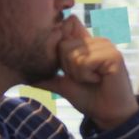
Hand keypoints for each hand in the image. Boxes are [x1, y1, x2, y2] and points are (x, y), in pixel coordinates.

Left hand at [34, 15, 138, 130]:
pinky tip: (99, 80)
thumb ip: (48, 77)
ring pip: (73, 54)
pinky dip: (86, 76)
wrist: (108, 115)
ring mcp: (106, 46)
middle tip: (84, 78)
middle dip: (68, 67)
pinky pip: (84, 62)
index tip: (66, 66)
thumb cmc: (90, 99)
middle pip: (63, 44)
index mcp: (86, 43)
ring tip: (92, 79)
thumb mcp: (64, 85)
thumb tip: (25, 78)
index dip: (60, 40)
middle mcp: (97, 41)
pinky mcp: (113, 55)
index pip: (68, 23)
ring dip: (78, 74)